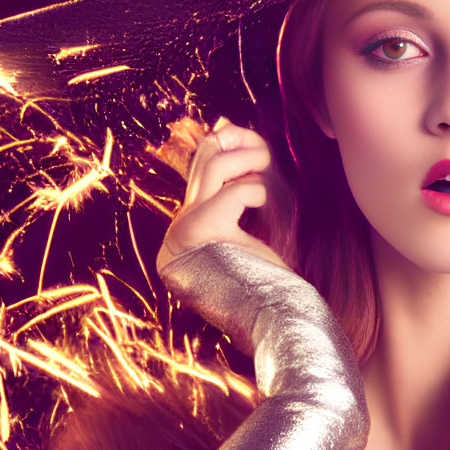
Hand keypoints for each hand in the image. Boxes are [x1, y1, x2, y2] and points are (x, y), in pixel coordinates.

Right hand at [156, 116, 285, 277]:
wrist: (270, 324)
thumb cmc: (262, 282)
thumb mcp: (243, 229)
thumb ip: (230, 188)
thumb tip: (223, 125)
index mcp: (187, 228)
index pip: (196, 168)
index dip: (224, 145)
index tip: (248, 142)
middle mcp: (179, 228)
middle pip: (201, 158)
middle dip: (234, 139)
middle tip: (262, 152)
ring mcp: (186, 231)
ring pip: (213, 165)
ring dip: (246, 156)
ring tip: (265, 167)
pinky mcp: (203, 234)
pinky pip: (234, 193)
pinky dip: (255, 192)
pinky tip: (262, 207)